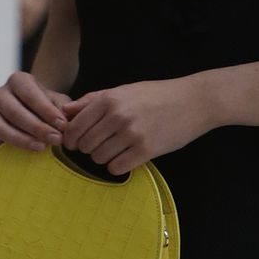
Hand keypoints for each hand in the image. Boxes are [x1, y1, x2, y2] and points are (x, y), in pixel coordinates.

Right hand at [0, 70, 74, 153]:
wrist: (33, 114)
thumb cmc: (47, 106)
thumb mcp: (58, 102)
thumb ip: (63, 108)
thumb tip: (65, 120)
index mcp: (18, 80)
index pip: (30, 94)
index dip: (46, 110)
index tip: (62, 125)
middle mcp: (1, 94)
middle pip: (15, 111)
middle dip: (37, 127)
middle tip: (56, 139)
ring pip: (1, 126)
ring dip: (23, 138)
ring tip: (43, 147)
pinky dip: (14, 145)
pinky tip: (30, 150)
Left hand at [58, 78, 210, 175]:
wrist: (193, 101)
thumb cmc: (156, 95)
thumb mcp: (122, 90)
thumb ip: (92, 100)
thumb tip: (65, 112)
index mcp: (109, 100)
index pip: (75, 127)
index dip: (71, 139)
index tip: (76, 142)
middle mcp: (118, 116)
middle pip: (85, 145)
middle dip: (88, 149)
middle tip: (100, 145)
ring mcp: (132, 134)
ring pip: (99, 158)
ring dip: (103, 158)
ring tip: (116, 149)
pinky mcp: (146, 150)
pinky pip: (117, 168)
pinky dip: (117, 166)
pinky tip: (125, 157)